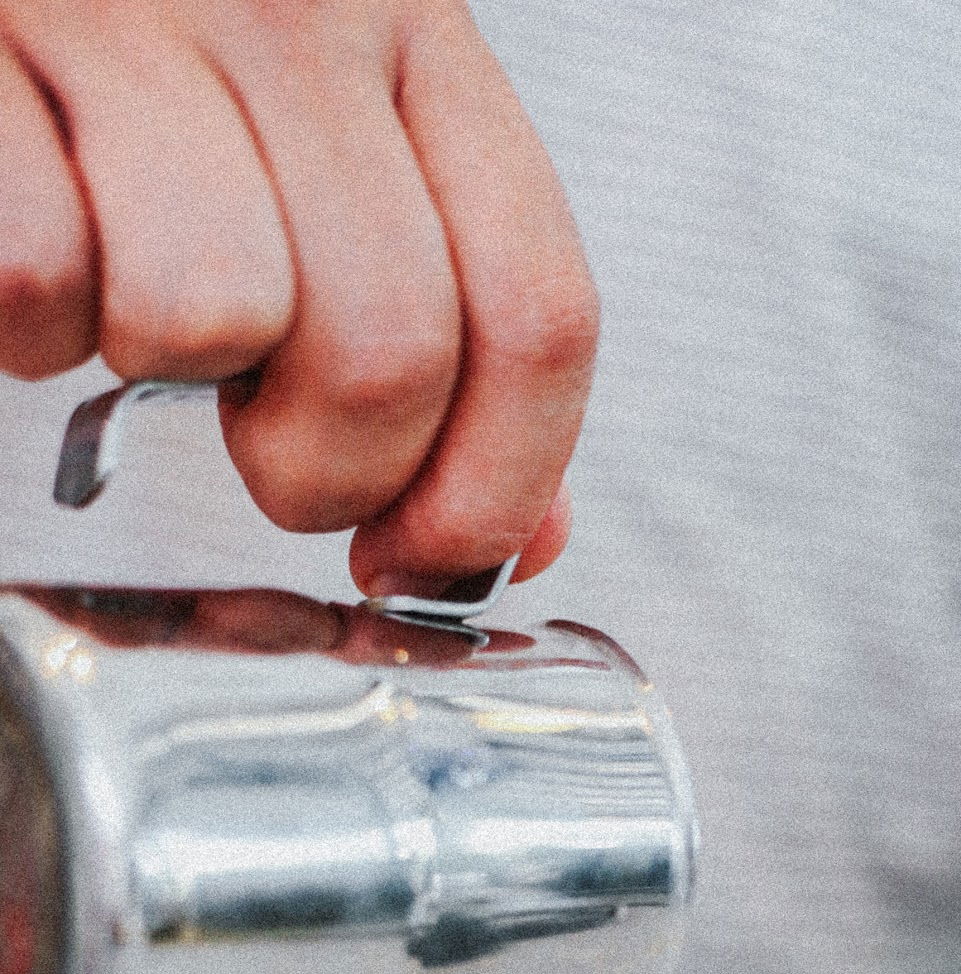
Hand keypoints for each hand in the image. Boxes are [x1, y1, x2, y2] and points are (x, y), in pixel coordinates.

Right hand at [0, 0, 596, 590]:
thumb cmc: (171, 54)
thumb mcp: (349, 149)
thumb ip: (457, 328)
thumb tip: (524, 540)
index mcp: (419, 31)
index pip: (537, 315)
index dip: (491, 491)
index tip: (420, 559)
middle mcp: (298, 12)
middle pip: (390, 353)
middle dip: (324, 473)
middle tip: (260, 435)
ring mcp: (139, 15)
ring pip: (216, 317)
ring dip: (164, 366)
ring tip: (138, 298)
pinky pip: (39, 277)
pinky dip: (30, 327)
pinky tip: (54, 256)